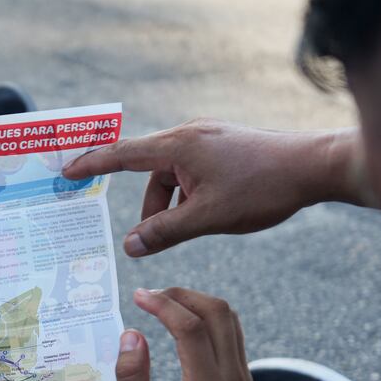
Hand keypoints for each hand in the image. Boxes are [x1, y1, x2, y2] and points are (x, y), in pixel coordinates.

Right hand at [62, 120, 368, 256]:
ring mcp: (208, 138)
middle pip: (148, 172)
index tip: (66, 171)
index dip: (91, 164)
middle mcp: (188, 134)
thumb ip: (164, 232)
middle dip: (149, 208)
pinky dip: (190, 195)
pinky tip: (210, 213)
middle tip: (152, 239)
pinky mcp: (223, 146)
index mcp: (177, 145)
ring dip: (173, 205)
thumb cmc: (262, 187)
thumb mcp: (207, 217)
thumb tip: (130, 246)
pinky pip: (191, 172)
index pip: (121, 154)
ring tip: (195, 227)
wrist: (314, 167)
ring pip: (172, 177)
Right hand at [115, 287, 251, 380]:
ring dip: (196, 303)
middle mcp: (232, 379)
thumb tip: (131, 334)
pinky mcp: (241, 378)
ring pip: (229, 318)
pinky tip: (181, 321)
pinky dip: (207, 318)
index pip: (191, 328)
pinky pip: (230, 333)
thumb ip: (132, 377)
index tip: (138, 296)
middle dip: (182, 295)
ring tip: (163, 303)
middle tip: (151, 295)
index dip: (163, 305)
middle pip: (218, 312)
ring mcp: (241, 378)